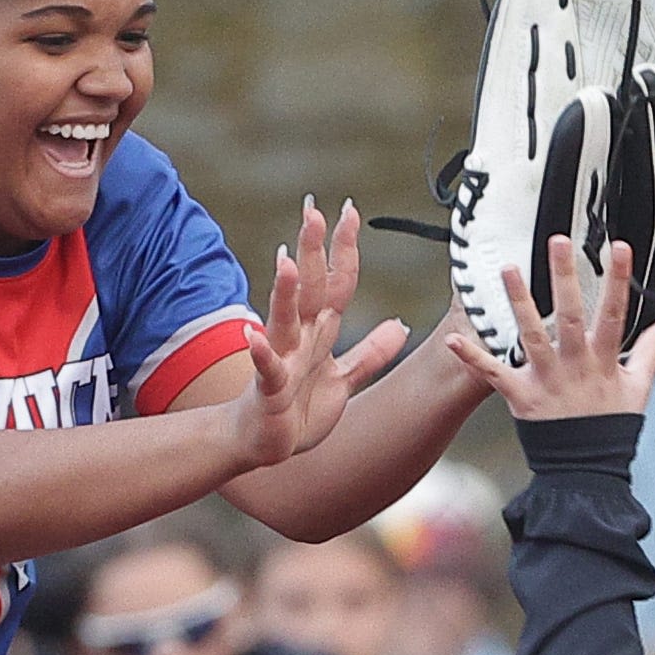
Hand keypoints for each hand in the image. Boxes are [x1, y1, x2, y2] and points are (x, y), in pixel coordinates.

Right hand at [227, 201, 408, 468]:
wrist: (262, 443)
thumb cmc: (297, 409)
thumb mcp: (342, 379)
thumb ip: (370, 352)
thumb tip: (400, 324)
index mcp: (319, 333)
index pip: (336, 283)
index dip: (345, 250)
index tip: (351, 211)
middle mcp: (299, 339)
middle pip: (309, 289)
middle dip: (312, 251)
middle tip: (314, 212)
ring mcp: (282, 361)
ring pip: (284, 321)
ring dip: (286, 293)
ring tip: (287, 262)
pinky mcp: (268, 390)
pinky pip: (266, 370)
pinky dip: (260, 353)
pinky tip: (253, 336)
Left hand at [455, 237, 654, 422]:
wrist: (585, 472)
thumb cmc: (612, 428)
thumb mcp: (639, 389)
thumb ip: (651, 352)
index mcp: (605, 362)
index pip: (615, 313)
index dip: (619, 280)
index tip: (619, 246)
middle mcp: (576, 366)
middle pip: (571, 315)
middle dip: (565, 277)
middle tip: (557, 240)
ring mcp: (548, 381)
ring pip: (532, 335)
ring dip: (519, 302)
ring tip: (508, 268)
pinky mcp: (522, 397)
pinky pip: (493, 374)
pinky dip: (471, 357)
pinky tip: (450, 338)